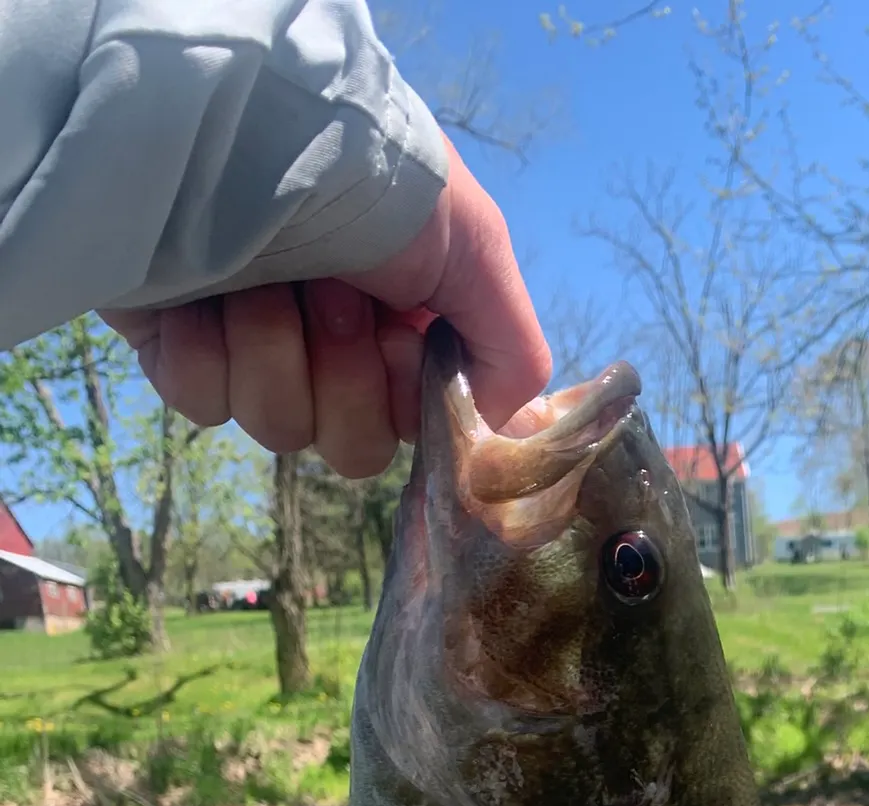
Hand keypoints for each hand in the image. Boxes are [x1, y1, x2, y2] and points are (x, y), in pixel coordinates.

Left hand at [101, 138, 549, 477]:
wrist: (227, 119)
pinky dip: (207, 351)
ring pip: (280, 430)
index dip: (406, 396)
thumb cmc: (361, 168)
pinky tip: (205, 295)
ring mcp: (256, 350)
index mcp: (404, 326)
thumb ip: (512, 350)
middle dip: (342, 376)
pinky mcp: (182, 349)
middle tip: (330, 293)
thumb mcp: (473, 243)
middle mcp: (333, 344)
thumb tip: (511, 429)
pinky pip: (204, 405)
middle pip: (354, 448)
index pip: (416, 424)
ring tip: (262, 276)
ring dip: (275, 350)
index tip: (399, 334)